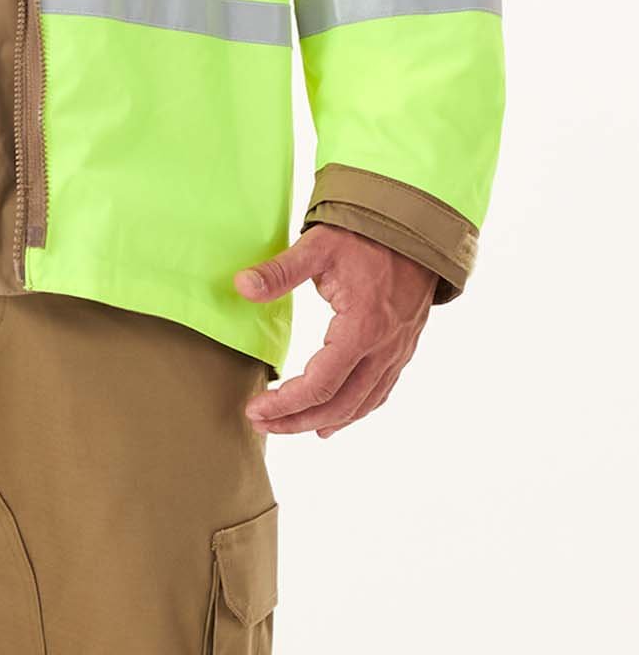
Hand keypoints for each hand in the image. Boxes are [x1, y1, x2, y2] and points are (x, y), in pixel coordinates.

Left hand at [233, 224, 438, 437]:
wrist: (414, 228)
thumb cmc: (365, 236)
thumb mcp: (318, 246)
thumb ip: (280, 271)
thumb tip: (241, 285)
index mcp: (361, 328)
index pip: (320, 384)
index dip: (285, 404)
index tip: (256, 410)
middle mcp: (383, 349)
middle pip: (339, 405)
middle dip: (298, 420)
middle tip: (263, 424)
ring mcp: (396, 352)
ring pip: (361, 404)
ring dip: (324, 421)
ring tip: (290, 426)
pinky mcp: (402, 349)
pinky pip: (379, 392)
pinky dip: (355, 411)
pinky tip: (335, 419)